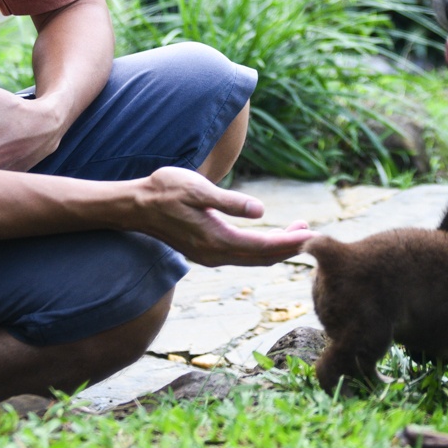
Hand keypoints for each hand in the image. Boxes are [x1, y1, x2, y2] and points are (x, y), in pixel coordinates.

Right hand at [128, 166, 311, 265]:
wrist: (134, 205)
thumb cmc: (165, 191)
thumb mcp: (198, 189)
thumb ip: (230, 202)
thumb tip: (261, 211)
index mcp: (217, 240)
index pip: (264, 246)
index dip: (290, 242)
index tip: (312, 234)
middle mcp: (215, 254)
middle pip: (262, 257)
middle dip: (289, 247)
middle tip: (313, 231)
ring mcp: (209, 256)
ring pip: (253, 258)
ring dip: (277, 247)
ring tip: (298, 230)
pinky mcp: (205, 251)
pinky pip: (242, 255)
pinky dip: (261, 248)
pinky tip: (270, 236)